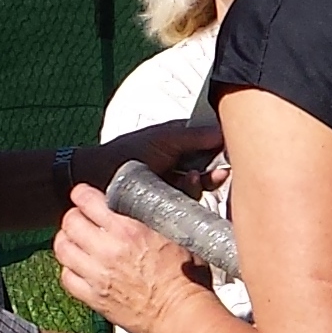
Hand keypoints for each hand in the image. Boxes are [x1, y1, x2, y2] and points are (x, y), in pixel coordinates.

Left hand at [54, 191, 207, 332]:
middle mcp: (107, 250)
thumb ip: (159, 215)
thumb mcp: (178, 235)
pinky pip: (67, 278)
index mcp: (128, 230)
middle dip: (74, 217)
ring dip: (67, 241)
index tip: (84, 196)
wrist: (183, 316)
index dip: (82, 194)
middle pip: (70, 222)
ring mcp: (97, 275)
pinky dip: (70, 270)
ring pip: (62, 249)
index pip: (87, 200)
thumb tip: (167, 194)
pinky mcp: (94, 298)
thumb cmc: (187, 279)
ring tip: (76, 242)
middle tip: (82, 219)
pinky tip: (80, 268)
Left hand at [79, 117, 224, 194]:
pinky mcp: (172, 202)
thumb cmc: (125, 154)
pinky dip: (192, 194)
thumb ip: (193, 135)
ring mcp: (176, 182)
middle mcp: (180, 161)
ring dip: (203, 181)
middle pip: (211, 165)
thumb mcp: (163, 139)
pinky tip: (186, 190)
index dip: (223, 146)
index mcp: (180, 141)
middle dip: (216, 169)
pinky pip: (192, 200)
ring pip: (203, 184)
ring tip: (194, 178)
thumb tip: (224, 130)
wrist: (99, 179)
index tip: (232, 149)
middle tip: (220, 172)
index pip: (211, 141)